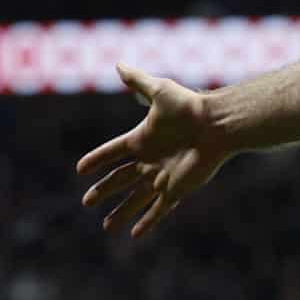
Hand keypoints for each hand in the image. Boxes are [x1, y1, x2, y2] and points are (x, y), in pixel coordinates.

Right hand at [76, 63, 229, 238]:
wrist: (218, 125)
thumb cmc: (190, 107)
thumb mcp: (160, 91)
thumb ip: (138, 81)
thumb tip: (119, 64)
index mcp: (142, 139)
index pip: (112, 153)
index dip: (96, 160)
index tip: (80, 169)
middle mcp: (151, 160)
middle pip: (120, 180)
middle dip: (104, 191)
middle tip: (87, 202)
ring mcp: (163, 177)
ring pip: (136, 199)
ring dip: (121, 213)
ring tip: (106, 226)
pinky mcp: (177, 190)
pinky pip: (159, 210)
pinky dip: (147, 222)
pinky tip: (135, 235)